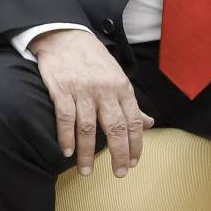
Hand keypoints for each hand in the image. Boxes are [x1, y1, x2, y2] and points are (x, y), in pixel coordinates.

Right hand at [32, 28, 152, 177]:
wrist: (65, 37)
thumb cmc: (94, 60)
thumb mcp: (118, 77)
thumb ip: (131, 103)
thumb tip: (149, 123)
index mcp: (122, 87)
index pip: (134, 121)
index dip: (135, 144)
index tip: (134, 162)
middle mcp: (105, 90)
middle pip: (115, 127)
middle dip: (119, 153)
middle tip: (119, 173)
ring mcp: (82, 90)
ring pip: (88, 127)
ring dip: (87, 153)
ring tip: (86, 171)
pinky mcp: (61, 90)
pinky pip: (65, 117)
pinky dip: (66, 137)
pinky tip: (67, 152)